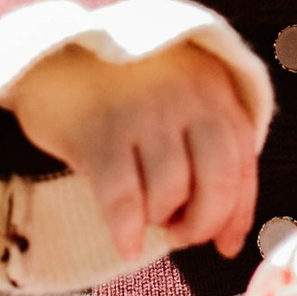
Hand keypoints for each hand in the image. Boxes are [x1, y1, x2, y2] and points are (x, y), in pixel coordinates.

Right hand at [11, 37, 260, 264]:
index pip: (242, 162)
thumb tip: (230, 240)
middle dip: (204, 222)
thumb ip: (208, 150)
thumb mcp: (179, 100)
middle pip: (216, 180)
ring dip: (162, 219)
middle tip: (181, 234)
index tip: (225, 245)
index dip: (238, 213)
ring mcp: (141, 111)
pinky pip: (122, 197)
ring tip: (148, 220)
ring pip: (171, 190)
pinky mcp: (97, 130)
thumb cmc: (124, 90)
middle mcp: (184, 96)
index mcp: (213, 88)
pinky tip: (127, 245)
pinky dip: (127, 230)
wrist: (54, 49)